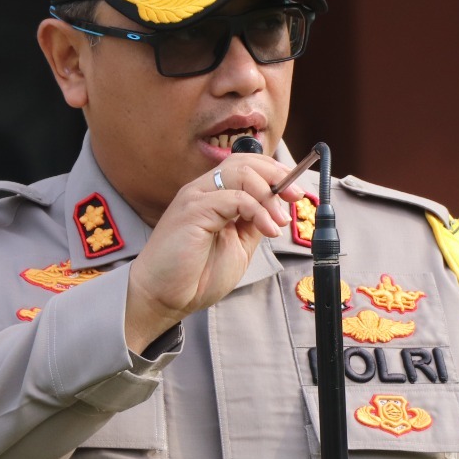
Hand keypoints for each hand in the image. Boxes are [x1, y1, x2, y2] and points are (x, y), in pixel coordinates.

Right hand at [124, 153, 306, 352]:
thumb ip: (253, 223)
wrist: (163, 297)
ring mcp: (196, 197)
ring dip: (269, 194)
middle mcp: (202, 190)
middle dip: (276, 175)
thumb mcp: (238, 245)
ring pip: (240, 173)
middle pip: (244, 161)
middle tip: (295, 196)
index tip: (294, 192)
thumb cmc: (194, 275)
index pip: (245, 165)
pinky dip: (257, 210)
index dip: (273, 172)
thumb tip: (278, 208)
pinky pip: (233, 197)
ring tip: (279, 221)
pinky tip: (267, 229)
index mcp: (212, 195)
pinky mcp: (192, 211)